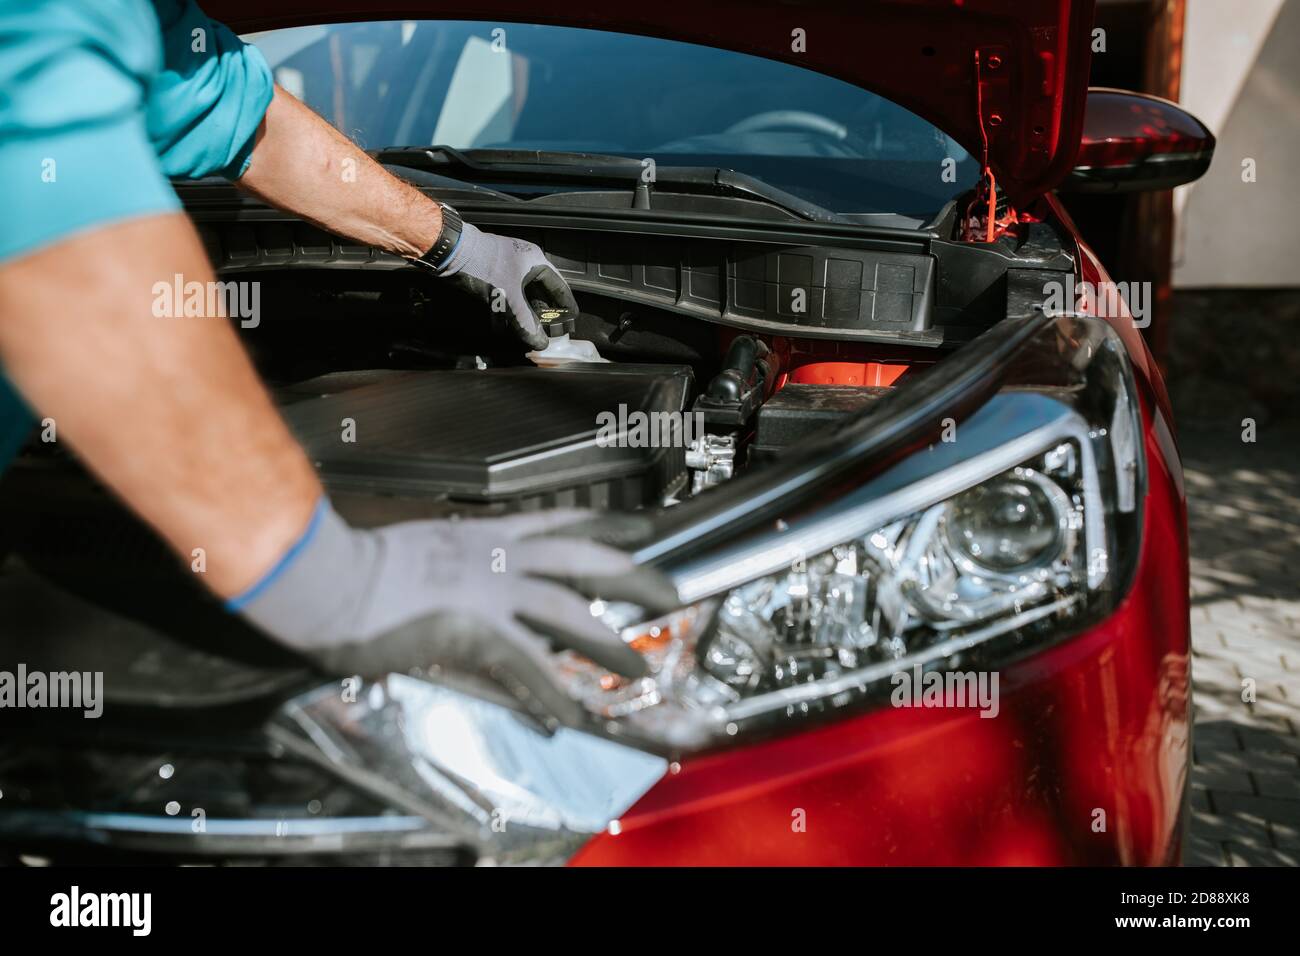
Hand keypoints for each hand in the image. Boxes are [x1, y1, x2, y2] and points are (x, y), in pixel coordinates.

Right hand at [233, 503, 679, 725]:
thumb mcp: (420, 547)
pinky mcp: (472, 629)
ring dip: (604, 640)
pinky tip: (571, 715)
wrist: (327, 572)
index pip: (559, 523)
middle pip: (581, 559)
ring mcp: (488, 591)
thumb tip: (461, 573)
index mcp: (483, 535)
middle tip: (668, 589)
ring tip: (636, 663)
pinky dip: (550, 693)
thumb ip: (452, 558)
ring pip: (566, 611)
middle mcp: (496, 556)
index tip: (641, 528)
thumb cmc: (355, 563)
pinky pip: (525, 666)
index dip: (605, 526)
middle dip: (630, 574)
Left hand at [434, 223, 577, 349]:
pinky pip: (508, 296)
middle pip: (541, 291)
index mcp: (535, 261)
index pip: (559, 285)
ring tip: (531, 330)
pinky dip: (511, 310)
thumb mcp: (508, 298)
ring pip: (523, 294)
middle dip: (545, 312)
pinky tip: (509, 324)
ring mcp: (508, 268)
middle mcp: (524, 262)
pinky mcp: (493, 274)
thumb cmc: (484, 267)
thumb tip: (540, 343)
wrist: (452, 252)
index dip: (566, 303)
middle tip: (551, 329)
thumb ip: (525, 322)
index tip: (571, 318)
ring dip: (527, 313)